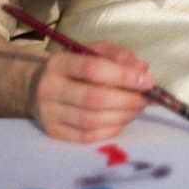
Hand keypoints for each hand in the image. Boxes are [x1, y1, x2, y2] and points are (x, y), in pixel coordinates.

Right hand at [31, 40, 154, 141]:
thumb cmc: (75, 67)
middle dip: (127, 100)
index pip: (93, 69)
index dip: (123, 76)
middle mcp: (49, 88)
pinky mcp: (53, 132)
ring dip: (122, 116)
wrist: (41, 86)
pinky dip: (110, 129)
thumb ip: (118, 56)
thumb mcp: (95, 51)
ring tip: (136, 108)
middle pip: (94, 98)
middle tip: (145, 98)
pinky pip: (87, 137)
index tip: (148, 81)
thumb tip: (141, 70)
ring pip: (92, 121)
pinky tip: (121, 119)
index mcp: (59, 62)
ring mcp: (49, 113)